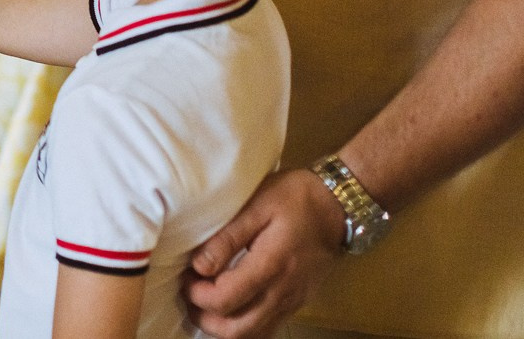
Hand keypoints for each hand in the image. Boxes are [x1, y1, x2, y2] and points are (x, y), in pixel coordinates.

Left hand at [181, 169, 344, 338]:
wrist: (337, 208)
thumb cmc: (295, 199)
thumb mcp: (258, 205)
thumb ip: (227, 237)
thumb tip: (199, 265)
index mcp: (271, 266)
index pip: (226, 300)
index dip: (197, 294)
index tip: (187, 275)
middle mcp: (282, 293)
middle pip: (236, 330)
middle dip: (204, 317)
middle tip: (189, 292)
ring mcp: (292, 303)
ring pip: (251, 336)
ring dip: (222, 326)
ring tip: (205, 301)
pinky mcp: (296, 304)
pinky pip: (266, 329)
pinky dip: (242, 327)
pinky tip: (229, 307)